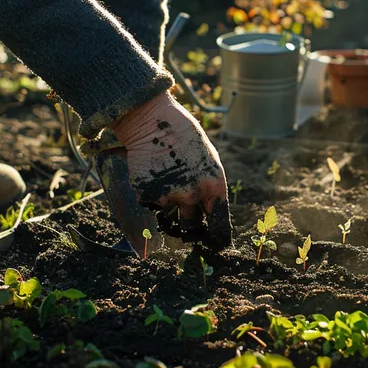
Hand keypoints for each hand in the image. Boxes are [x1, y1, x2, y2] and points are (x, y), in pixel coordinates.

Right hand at [112, 92, 231, 248]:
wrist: (153, 122)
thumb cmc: (183, 136)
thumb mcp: (207, 160)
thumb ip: (208, 186)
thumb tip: (208, 210)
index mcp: (215, 186)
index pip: (219, 222)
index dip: (217, 237)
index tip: (215, 245)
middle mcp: (194, 195)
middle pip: (193, 227)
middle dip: (190, 228)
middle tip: (185, 223)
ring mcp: (170, 197)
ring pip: (169, 216)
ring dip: (168, 208)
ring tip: (165, 184)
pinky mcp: (148, 196)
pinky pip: (151, 205)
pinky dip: (151, 195)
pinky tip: (151, 175)